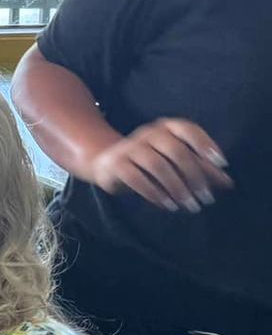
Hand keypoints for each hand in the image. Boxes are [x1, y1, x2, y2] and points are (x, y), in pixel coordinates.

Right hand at [84, 117, 231, 212]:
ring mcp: (130, 147)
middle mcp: (148, 133)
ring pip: (157, 165)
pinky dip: (154, 193)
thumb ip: (201, 169)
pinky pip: (136, 178)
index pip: (188, 130)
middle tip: (206, 199)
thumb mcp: (176, 163)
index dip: (205, 144)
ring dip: (176, 188)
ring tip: (189, 205)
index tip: (222, 164)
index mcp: (166, 128)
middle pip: (175, 151)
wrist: (107, 163)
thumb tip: (228, 183)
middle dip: (194, 176)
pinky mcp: (116, 163)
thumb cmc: (150, 162)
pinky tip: (168, 206)